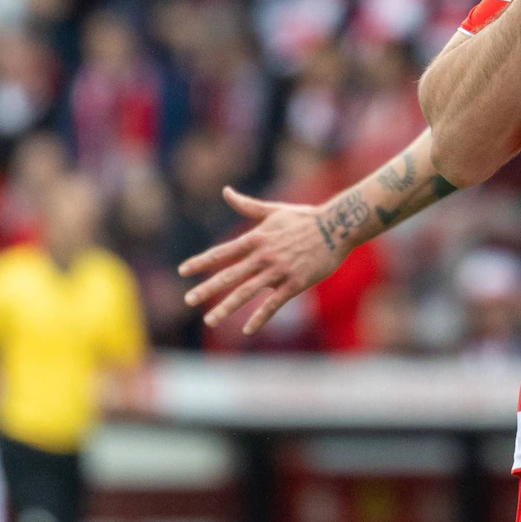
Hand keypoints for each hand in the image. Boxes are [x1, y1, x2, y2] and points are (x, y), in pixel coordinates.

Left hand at [178, 187, 340, 334]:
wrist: (337, 226)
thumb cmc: (305, 217)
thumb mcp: (274, 210)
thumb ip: (247, 205)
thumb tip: (226, 191)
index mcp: (256, 238)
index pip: (222, 252)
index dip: (201, 262)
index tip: (183, 270)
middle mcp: (263, 255)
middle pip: (229, 275)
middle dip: (206, 288)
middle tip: (187, 299)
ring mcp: (278, 271)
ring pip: (247, 292)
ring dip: (226, 307)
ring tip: (209, 320)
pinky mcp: (295, 283)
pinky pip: (273, 304)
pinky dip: (259, 317)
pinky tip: (247, 330)